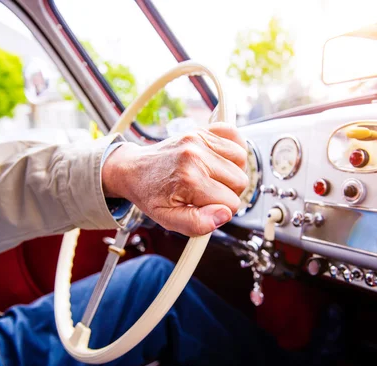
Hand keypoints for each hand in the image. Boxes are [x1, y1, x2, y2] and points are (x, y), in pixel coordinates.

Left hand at [102, 123, 248, 235]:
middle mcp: (196, 156)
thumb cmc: (151, 194)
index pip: (231, 202)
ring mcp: (199, 139)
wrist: (133, 170)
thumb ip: (197, 223)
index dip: (222, 210)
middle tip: (209, 194)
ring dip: (233, 171)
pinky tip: (221, 160)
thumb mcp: (168, 219)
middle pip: (240, 180)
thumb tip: (224, 214)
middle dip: (229, 192)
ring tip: (214, 178)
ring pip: (242, 159)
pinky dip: (232, 149)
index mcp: (189, 179)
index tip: (207, 207)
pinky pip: (233, 134)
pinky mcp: (201, 130)